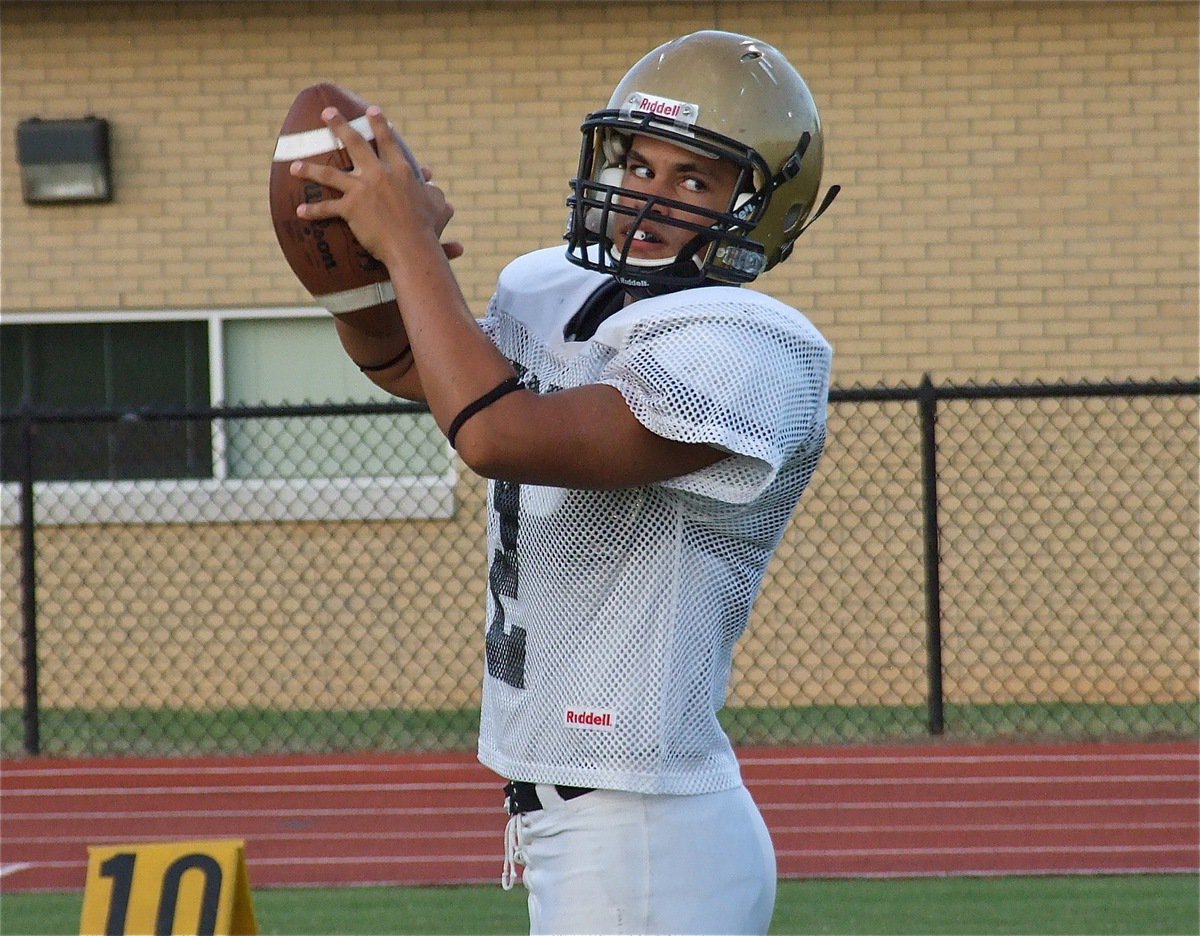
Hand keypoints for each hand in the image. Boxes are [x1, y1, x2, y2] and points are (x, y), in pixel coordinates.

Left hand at [290, 105, 462, 264]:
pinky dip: (313, 211)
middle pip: (355, 144)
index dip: (379, 124)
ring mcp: (362, 190)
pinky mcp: (351, 209)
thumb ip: (436, 194)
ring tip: (293, 165)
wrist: (413, 246)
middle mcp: (379, 174)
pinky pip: (327, 209)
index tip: (371, 111)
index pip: (388, 141)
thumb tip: (436, 191)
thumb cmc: (429, 228)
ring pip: (330, 174)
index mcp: (400, 170)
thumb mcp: (439, 206)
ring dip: (310, 168)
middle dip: (339, 125)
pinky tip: (300, 211)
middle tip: (327, 113)